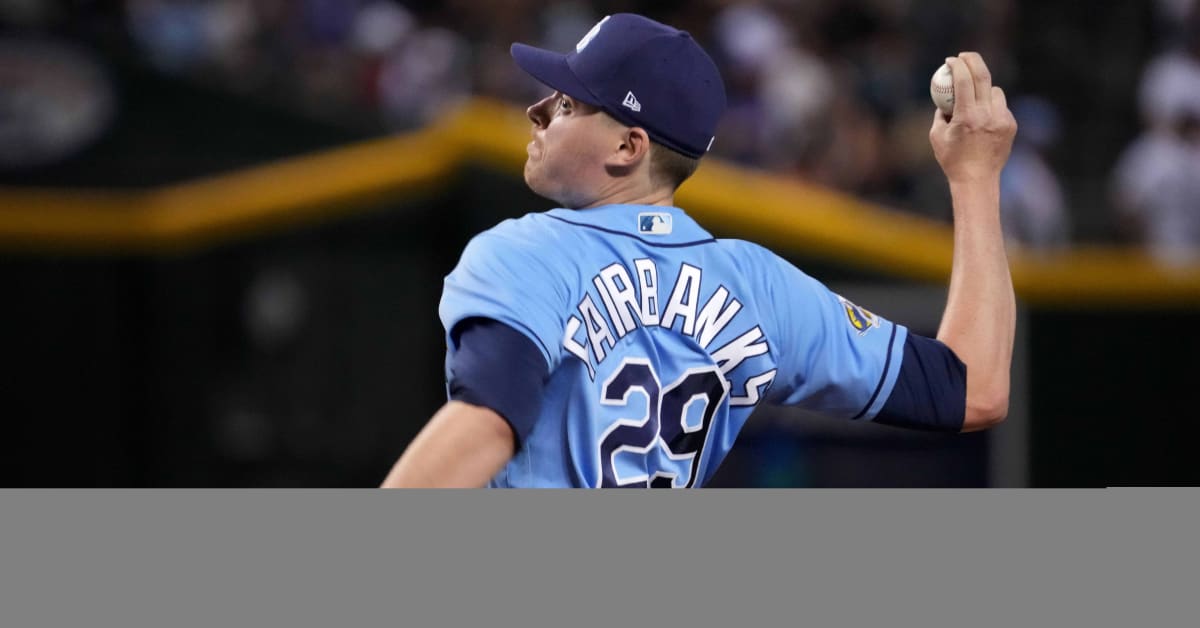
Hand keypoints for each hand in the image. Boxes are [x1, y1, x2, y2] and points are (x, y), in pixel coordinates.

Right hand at [929, 52, 1017, 185]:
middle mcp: (986, 115)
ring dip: (983, 89)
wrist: (977, 180)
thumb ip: (940, 114)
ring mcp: (1002, 119)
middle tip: (964, 56)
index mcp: (967, 116)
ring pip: (994, 91)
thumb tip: (943, 97)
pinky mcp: (1011, 125)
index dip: (957, 65)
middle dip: (973, 60)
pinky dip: (991, 107)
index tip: (951, 60)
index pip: (964, 80)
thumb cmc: (951, 159)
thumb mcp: (936, 135)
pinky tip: (983, 121)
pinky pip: (1000, 106)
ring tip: (974, 100)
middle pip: (983, 76)